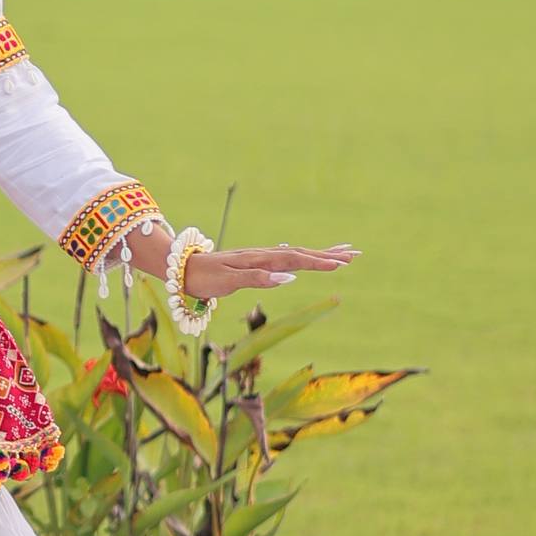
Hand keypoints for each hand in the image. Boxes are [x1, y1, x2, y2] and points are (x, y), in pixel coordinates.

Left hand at [183, 241, 357, 300]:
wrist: (181, 269)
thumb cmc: (202, 279)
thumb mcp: (227, 282)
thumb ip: (257, 279)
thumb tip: (288, 276)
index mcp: (259, 260)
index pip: (296, 259)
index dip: (319, 261)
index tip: (342, 263)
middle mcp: (262, 255)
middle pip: (301, 253)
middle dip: (327, 255)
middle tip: (354, 254)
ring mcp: (259, 257)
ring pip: (295, 253)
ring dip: (318, 254)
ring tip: (341, 253)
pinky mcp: (254, 262)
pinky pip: (285, 257)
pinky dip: (301, 256)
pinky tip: (307, 257)